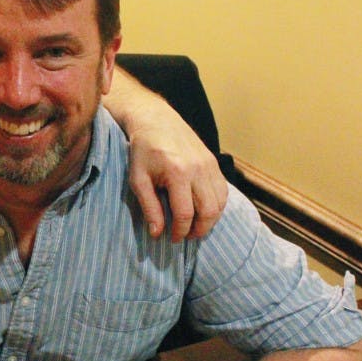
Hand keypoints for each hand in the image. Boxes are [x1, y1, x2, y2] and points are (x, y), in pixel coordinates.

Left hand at [127, 112, 226, 240]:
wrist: (156, 121)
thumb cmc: (143, 151)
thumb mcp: (138, 180)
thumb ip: (149, 207)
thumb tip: (157, 233)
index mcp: (178, 173)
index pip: (185, 213)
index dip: (180, 231)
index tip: (172, 239)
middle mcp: (198, 169)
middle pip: (209, 211)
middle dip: (199, 230)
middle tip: (186, 237)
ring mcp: (210, 165)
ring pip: (220, 203)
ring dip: (210, 220)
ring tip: (195, 228)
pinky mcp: (214, 163)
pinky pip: (223, 191)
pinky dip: (216, 206)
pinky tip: (203, 211)